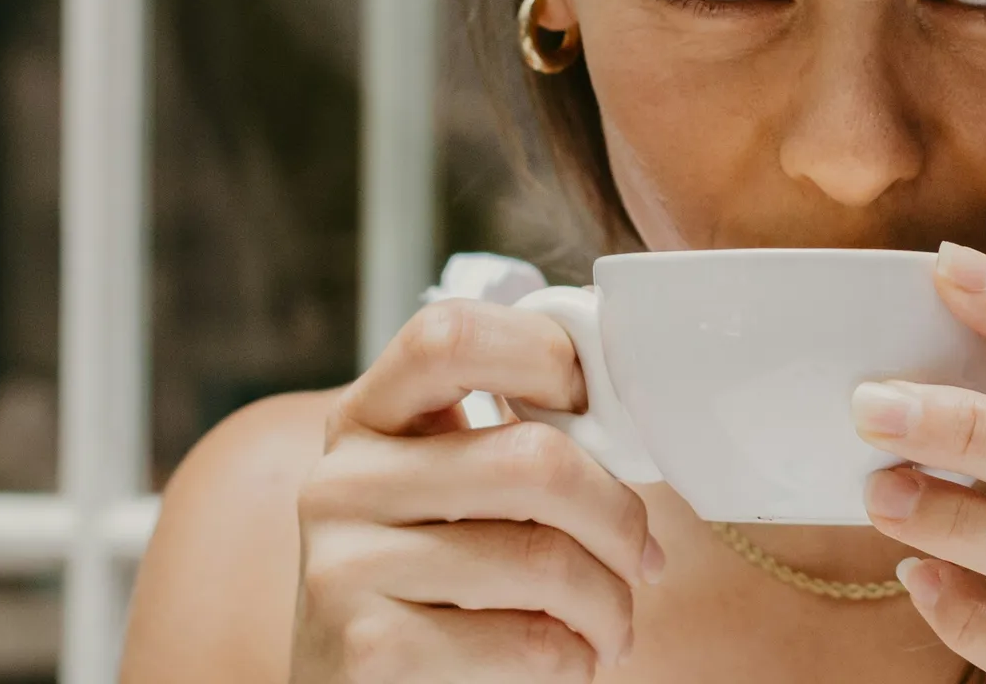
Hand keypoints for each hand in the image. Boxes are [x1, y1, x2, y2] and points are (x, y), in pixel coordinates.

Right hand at [292, 299, 662, 681]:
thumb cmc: (432, 586)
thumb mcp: (447, 493)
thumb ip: (508, 442)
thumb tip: (631, 423)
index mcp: (368, 418)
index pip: (450, 334)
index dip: (544, 355)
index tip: (593, 407)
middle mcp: (342, 482)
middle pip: (530, 459)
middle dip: (618, 518)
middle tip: (643, 558)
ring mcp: (344, 567)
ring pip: (544, 560)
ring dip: (609, 602)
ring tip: (611, 623)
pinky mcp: (368, 652)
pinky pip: (528, 643)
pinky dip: (575, 659)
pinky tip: (567, 660)